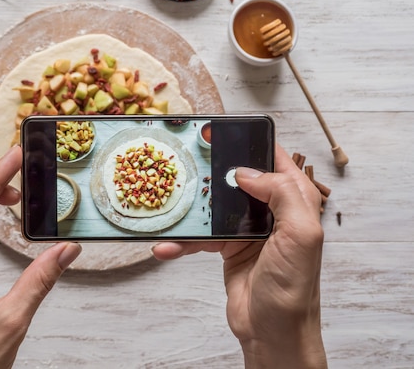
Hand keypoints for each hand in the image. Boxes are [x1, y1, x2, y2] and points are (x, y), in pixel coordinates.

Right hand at [152, 145, 326, 368]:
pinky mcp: (227, 247)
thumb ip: (282, 195)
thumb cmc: (293, 290)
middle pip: (238, 177)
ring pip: (214, 205)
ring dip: (191, 209)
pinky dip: (182, 241)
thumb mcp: (300, 236)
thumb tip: (246, 172)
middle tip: (186, 159)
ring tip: (167, 204)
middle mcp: (271, 210)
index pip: (276, 159)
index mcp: (295, 201)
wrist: (272, 334)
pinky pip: (200, 237)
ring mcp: (247, 228)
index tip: (223, 132)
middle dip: (212, 169)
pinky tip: (166, 246)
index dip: (252, 143)